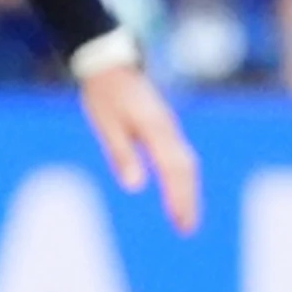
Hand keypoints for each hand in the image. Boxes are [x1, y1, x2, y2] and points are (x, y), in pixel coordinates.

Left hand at [79, 61, 202, 233]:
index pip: (173, 170)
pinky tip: (179, 190)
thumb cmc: (103, 94)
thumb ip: (122, 154)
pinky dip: (183, 176)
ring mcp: (168, 127)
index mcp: (155, 129)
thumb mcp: (106, 125)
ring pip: (186, 163)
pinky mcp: (164, 126)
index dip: (179, 198)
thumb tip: (135, 187)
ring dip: (188, 190)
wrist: (109, 63)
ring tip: (186, 217)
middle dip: (188, 199)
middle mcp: (167, 129)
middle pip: (185, 169)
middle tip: (187, 229)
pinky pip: (180, 155)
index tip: (180, 222)